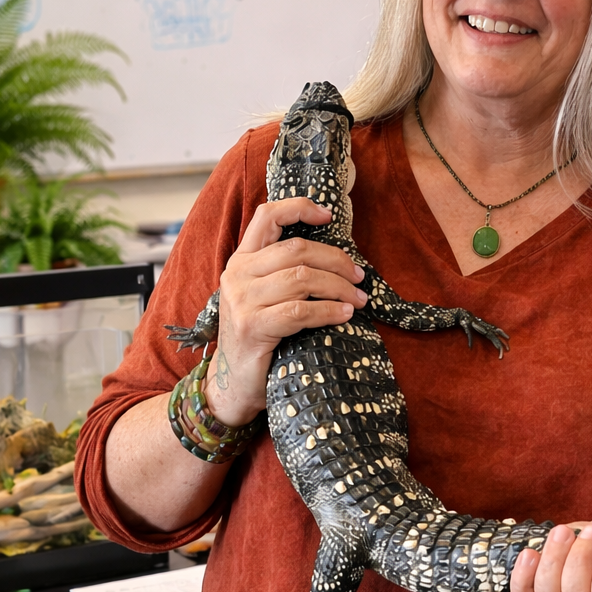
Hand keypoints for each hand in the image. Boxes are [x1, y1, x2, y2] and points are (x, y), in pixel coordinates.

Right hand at [203, 199, 368, 426]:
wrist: (233, 383)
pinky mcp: (253, 327)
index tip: (328, 215)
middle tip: (358, 276)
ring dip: (339, 287)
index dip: (299, 208)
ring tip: (358, 298)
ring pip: (302, 279)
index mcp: (241, 260)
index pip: (266, 216)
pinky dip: (329, 311)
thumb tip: (336, 258)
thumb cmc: (258, 337)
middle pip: (297, 249)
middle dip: (335, 260)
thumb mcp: (263, 297)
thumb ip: (283, 273)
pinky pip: (301, 311)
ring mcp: (242, 300)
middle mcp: (238, 275)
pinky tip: (345, 314)